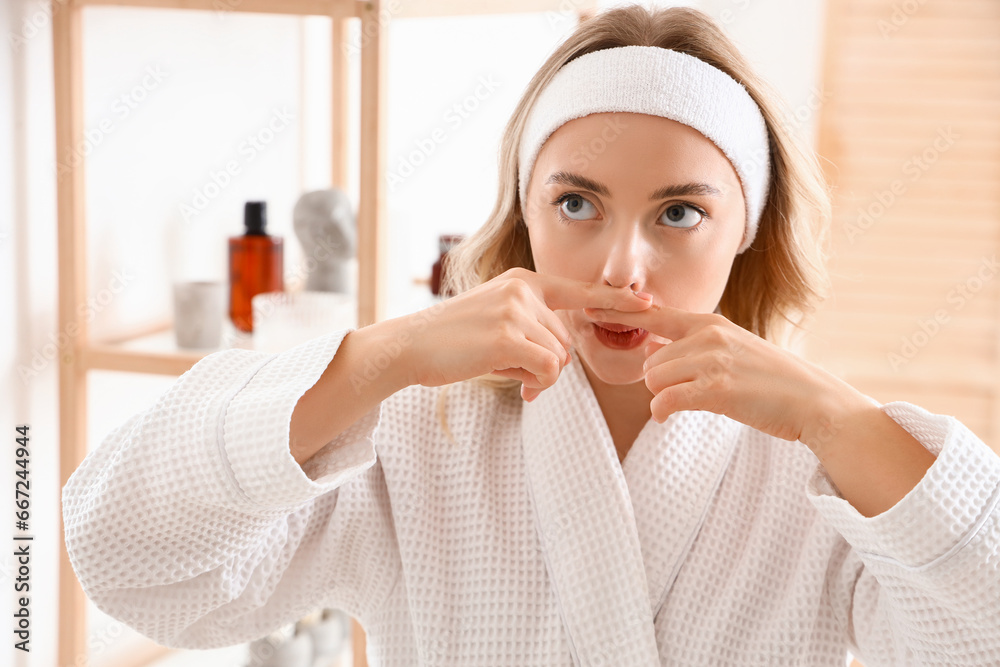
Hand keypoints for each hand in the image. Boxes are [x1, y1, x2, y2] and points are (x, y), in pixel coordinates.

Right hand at [401, 268, 653, 401]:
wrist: (412, 346)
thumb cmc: (453, 341)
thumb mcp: (495, 321)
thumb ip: (530, 332)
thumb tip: (555, 369)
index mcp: (524, 282)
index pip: (579, 291)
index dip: (616, 301)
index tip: (648, 303)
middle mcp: (524, 290)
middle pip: (567, 342)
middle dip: (547, 364)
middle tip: (513, 368)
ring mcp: (516, 311)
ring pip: (558, 359)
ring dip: (535, 373)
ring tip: (498, 364)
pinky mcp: (508, 336)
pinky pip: (546, 370)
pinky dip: (531, 381)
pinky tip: (504, 375)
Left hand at [584, 304, 870, 444]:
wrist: (813, 402)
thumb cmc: (772, 382)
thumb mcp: (733, 350)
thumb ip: (694, 347)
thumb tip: (655, 355)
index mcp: (710, 323)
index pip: (654, 315)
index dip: (619, 312)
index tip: (587, 305)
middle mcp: (708, 336)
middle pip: (650, 362)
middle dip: (661, 383)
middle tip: (693, 393)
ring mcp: (713, 361)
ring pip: (654, 381)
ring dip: (666, 397)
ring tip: (699, 401)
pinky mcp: (717, 389)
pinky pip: (665, 401)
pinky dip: (664, 411)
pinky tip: (674, 415)